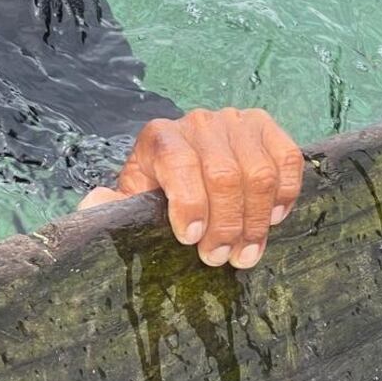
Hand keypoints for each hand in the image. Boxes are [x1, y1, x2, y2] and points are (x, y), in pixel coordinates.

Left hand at [78, 108, 303, 268]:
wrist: (181, 166)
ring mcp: (235, 121)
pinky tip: (272, 219)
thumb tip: (95, 203)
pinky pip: (287, 158)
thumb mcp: (130, 200)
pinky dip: (285, 193)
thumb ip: (111, 206)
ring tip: (246, 252)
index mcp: (160, 137)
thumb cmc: (156, 191)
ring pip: (258, 172)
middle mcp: (198, 123)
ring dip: (255, 220)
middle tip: (220, 259)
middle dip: (225, 225)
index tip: (191, 239)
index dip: (189, 204)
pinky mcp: (266, 127)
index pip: (178, 163)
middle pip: (224, 175)